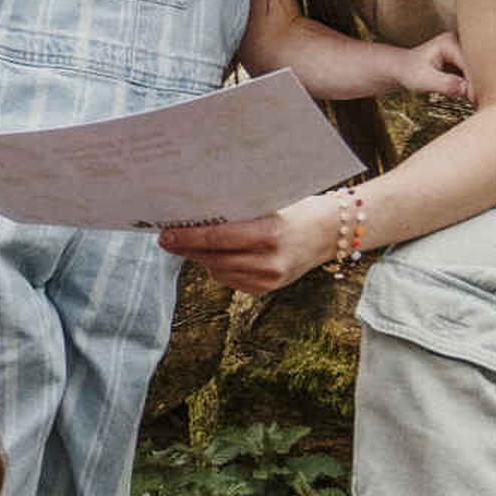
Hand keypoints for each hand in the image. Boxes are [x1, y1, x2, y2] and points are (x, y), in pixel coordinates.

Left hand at [158, 202, 323, 294]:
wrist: (328, 233)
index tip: (167, 234)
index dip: (188, 238)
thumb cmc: (296, 210)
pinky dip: (219, 268)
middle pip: (214, 258)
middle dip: (187, 249)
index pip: (218, 239)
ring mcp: (268, 279)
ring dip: (201, 259)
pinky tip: (215, 256)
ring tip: (188, 245)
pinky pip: (230, 280)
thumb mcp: (269, 205)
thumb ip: (238, 213)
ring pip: (218, 272)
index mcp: (269, 234)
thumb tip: (196, 215)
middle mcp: (269, 262)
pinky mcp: (266, 289)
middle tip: (167, 240)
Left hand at [388, 34, 471, 100]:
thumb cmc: (409, 72)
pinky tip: (470, 96)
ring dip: (476, 85)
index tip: (474, 99)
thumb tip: (466, 90)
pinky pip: (473, 73)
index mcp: (449, 43)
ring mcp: (462, 51)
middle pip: (476, 65)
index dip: (473, 82)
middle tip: (477, 101)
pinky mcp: (462, 60)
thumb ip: (445, 84)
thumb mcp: (424, 80)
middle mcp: (459, 42)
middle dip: (478, 83)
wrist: (401, 68)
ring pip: (477, 70)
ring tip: (475, 100)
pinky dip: (472, 85)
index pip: (469, 63)